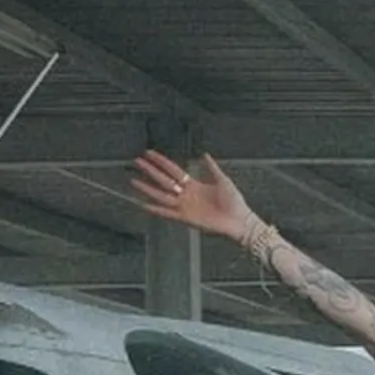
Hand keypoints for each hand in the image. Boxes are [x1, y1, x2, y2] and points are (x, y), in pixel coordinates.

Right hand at [129, 150, 253, 243]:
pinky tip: (144, 204)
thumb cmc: (235, 202)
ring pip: (161, 195)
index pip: (173, 170)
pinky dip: (155, 209)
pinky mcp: (186, 218)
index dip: (161, 161)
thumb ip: (212, 167)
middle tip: (136, 162)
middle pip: (163, 180)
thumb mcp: (223, 180)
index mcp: (194, 185)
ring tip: (133, 181)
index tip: (148, 153)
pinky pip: (167, 213)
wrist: (240, 221)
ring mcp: (185, 206)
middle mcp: (187, 195)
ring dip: (147, 189)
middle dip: (150, 171)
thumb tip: (205, 154)